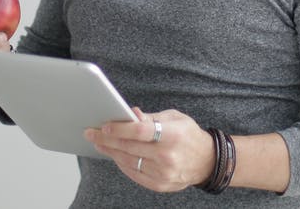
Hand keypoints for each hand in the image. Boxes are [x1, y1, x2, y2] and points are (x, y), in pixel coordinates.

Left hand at [83, 107, 215, 192]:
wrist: (207, 161)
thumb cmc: (189, 136)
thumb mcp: (175, 118)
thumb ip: (150, 118)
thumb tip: (130, 114)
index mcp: (173, 135)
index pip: (140, 131)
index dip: (120, 129)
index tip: (104, 126)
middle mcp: (167, 156)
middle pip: (129, 147)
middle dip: (107, 139)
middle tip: (92, 133)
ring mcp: (163, 173)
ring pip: (128, 161)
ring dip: (111, 152)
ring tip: (99, 143)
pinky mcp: (160, 185)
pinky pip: (134, 173)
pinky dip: (122, 164)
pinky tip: (115, 155)